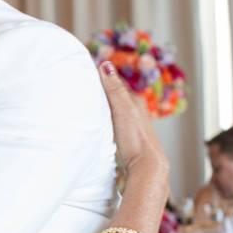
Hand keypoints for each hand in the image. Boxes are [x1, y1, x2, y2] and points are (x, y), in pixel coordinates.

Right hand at [98, 62, 168, 180]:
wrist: (146, 167)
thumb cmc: (135, 140)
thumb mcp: (123, 110)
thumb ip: (114, 89)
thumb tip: (105, 66)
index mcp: (136, 102)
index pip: (117, 85)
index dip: (103, 80)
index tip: (87, 76)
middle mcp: (137, 113)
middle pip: (117, 99)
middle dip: (103, 95)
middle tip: (86, 91)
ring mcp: (134, 127)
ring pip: (117, 113)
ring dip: (105, 110)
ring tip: (90, 109)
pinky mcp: (129, 140)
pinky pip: (116, 126)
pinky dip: (107, 123)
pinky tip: (101, 128)